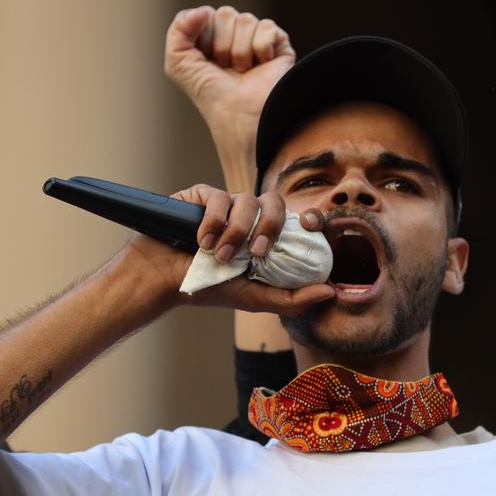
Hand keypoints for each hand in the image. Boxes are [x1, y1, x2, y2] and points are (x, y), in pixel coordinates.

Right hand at [128, 183, 331, 315]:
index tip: (310, 226)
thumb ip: (292, 298)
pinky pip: (218, 196)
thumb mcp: (255, 298)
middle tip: (257, 252)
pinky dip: (213, 221)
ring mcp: (226, 205)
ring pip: (246, 199)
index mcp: (269, 236)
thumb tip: (329, 292)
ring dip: (236, 231)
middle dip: (269, 225)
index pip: (297, 216)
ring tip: (220, 256)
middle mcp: (250, 217)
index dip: (310, 216)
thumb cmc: (211, 288)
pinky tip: (202, 242)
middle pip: (274, 201)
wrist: (165, 280)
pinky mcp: (202, 196)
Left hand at [164, 6, 294, 134]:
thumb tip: (204, 10)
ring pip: (245, 20)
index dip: (203, 39)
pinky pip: (267, 27)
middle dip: (222, 45)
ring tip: (244, 72)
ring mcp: (258, 39)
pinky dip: (260, 48)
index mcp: (212, 38)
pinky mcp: (280, 45)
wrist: (239, 117)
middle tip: (226, 69)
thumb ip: (178, 30)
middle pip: (225, 14)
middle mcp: (235, 37)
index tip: (207, 63)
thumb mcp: (178, 63)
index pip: (205, 14)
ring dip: (239, 51)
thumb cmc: (211, 95)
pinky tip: (262, 66)